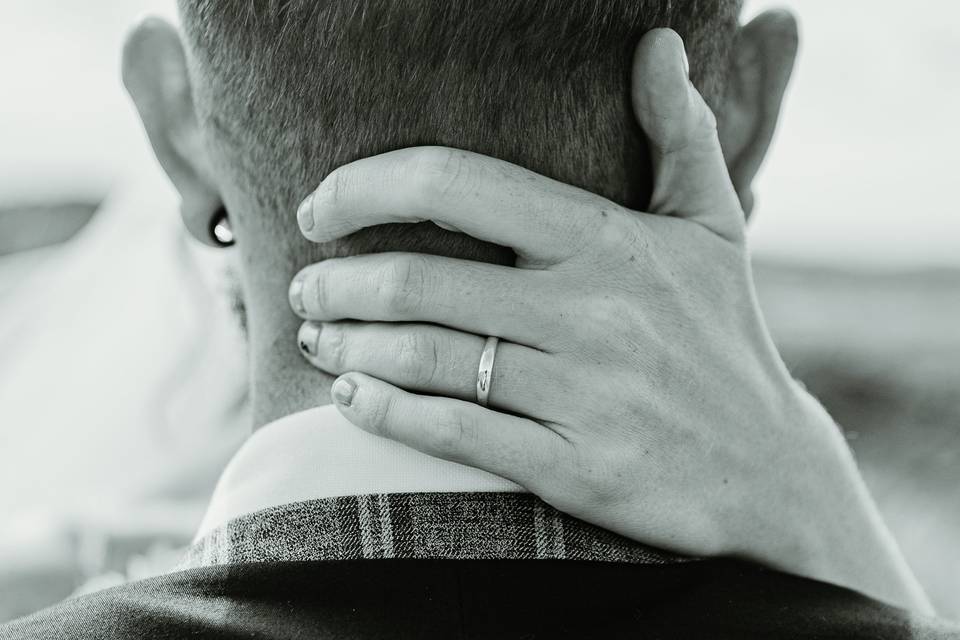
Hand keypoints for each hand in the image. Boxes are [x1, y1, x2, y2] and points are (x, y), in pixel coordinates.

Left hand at [288, 30, 928, 611]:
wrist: (766, 472)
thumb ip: (682, 132)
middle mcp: (591, 312)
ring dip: (347, 343)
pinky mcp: (574, 467)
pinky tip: (348, 395)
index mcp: (609, 241)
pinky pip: (453, 433)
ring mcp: (582, 394)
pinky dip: (384, 412)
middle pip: (420, 280)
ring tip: (313, 333)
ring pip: (425, 358)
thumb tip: (659, 44)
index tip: (321, 206)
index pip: (458, 185)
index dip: (367, 187)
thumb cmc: (725, 339)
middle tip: (304, 283)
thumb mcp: (714, 227)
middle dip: (337, 280)